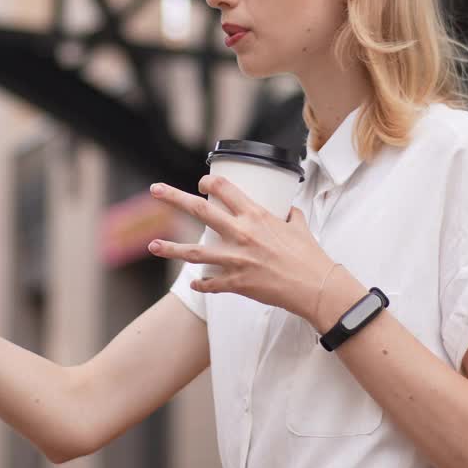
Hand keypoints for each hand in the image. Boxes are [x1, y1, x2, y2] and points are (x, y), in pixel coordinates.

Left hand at [146, 174, 336, 320]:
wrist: (315, 287)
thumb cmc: (310, 256)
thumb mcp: (299, 226)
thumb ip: (289, 215)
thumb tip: (287, 210)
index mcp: (256, 215)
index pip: (224, 188)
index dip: (209, 181)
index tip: (201, 181)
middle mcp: (241, 234)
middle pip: (200, 210)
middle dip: (174, 198)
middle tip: (155, 189)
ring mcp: (236, 259)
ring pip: (194, 252)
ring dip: (171, 248)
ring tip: (152, 245)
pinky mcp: (237, 282)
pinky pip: (211, 283)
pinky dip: (201, 283)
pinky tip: (194, 282)